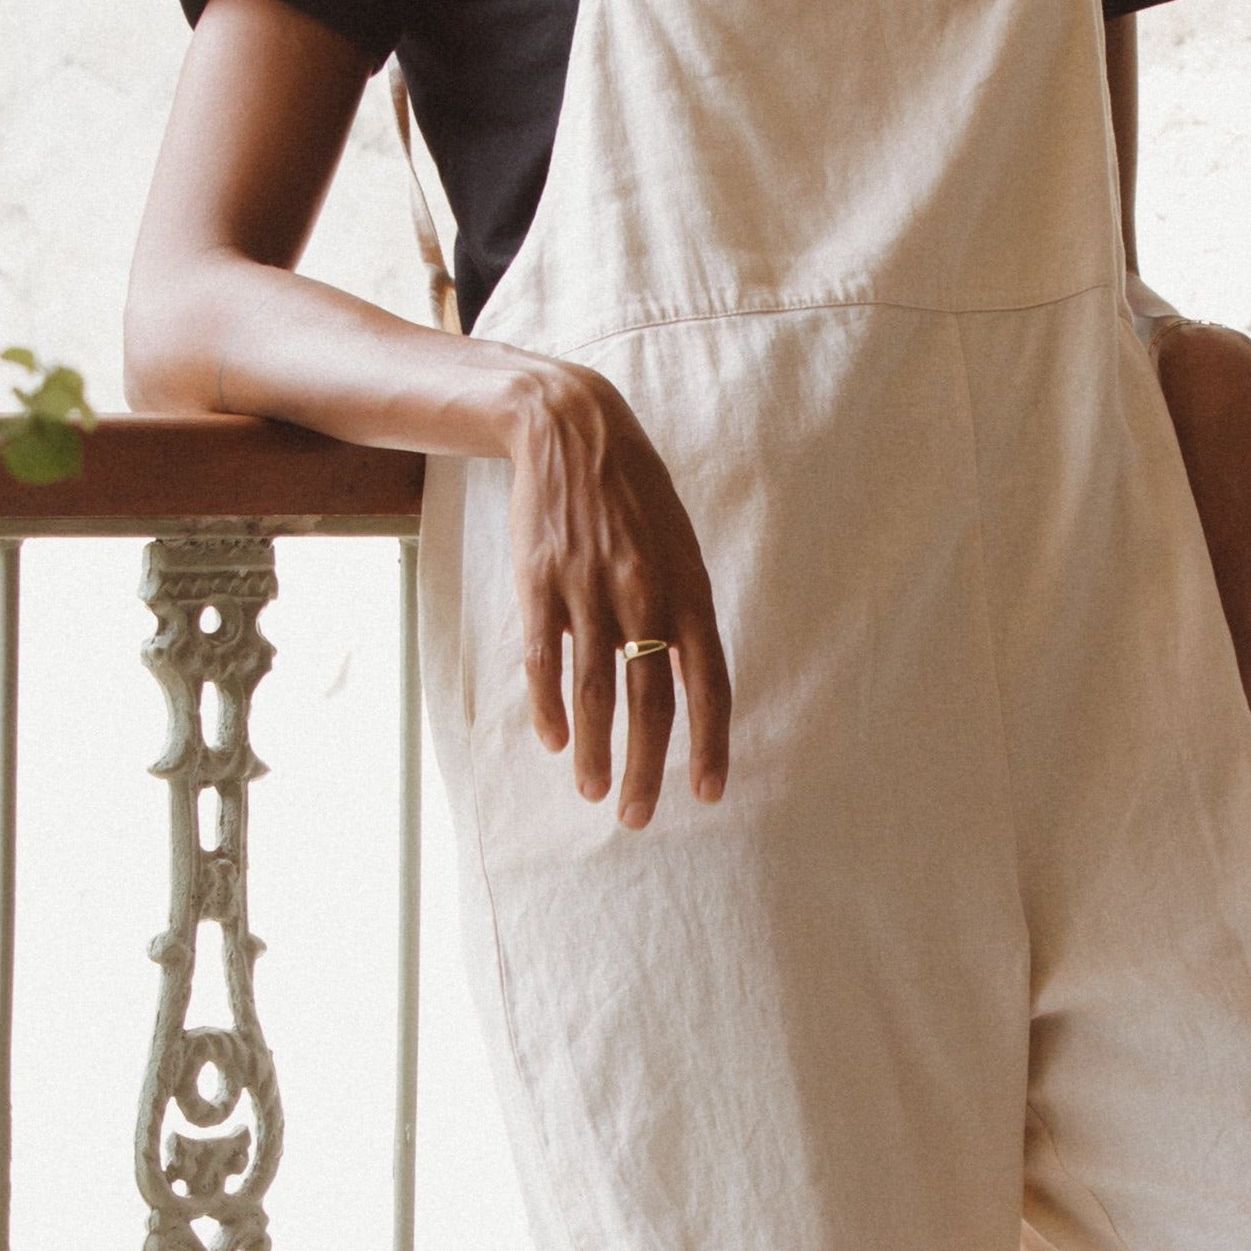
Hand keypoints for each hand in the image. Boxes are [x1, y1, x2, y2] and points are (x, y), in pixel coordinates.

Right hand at [497, 356, 730, 825]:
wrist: (572, 431)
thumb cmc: (637, 498)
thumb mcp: (680, 548)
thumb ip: (685, 614)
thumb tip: (682, 686)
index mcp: (690, 589)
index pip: (709, 683)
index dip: (710, 743)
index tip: (707, 793)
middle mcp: (644, 595)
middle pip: (649, 702)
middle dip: (647, 769)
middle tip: (640, 818)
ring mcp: (588, 591)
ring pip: (595, 693)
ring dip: (596, 752)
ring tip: (597, 794)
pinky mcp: (540, 584)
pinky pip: (545, 661)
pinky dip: (549, 708)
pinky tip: (555, 742)